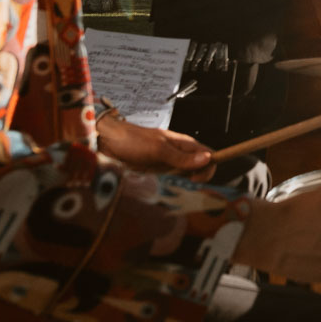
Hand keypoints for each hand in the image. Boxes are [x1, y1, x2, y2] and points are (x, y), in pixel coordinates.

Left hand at [96, 115, 212, 181]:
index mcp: (184, 143)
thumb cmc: (134, 141)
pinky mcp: (162, 165)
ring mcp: (172, 158)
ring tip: (173, 178)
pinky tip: (167, 178)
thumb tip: (207, 159)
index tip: (197, 177)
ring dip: (187, 178)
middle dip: (200, 175)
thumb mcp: (159, 150)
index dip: (210, 166)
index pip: (209, 153)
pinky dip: (176, 178)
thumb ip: (182, 158)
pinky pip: (176, 172)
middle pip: (202, 163)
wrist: (111, 142)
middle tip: (186, 180)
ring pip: (190, 169)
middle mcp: (181, 150)